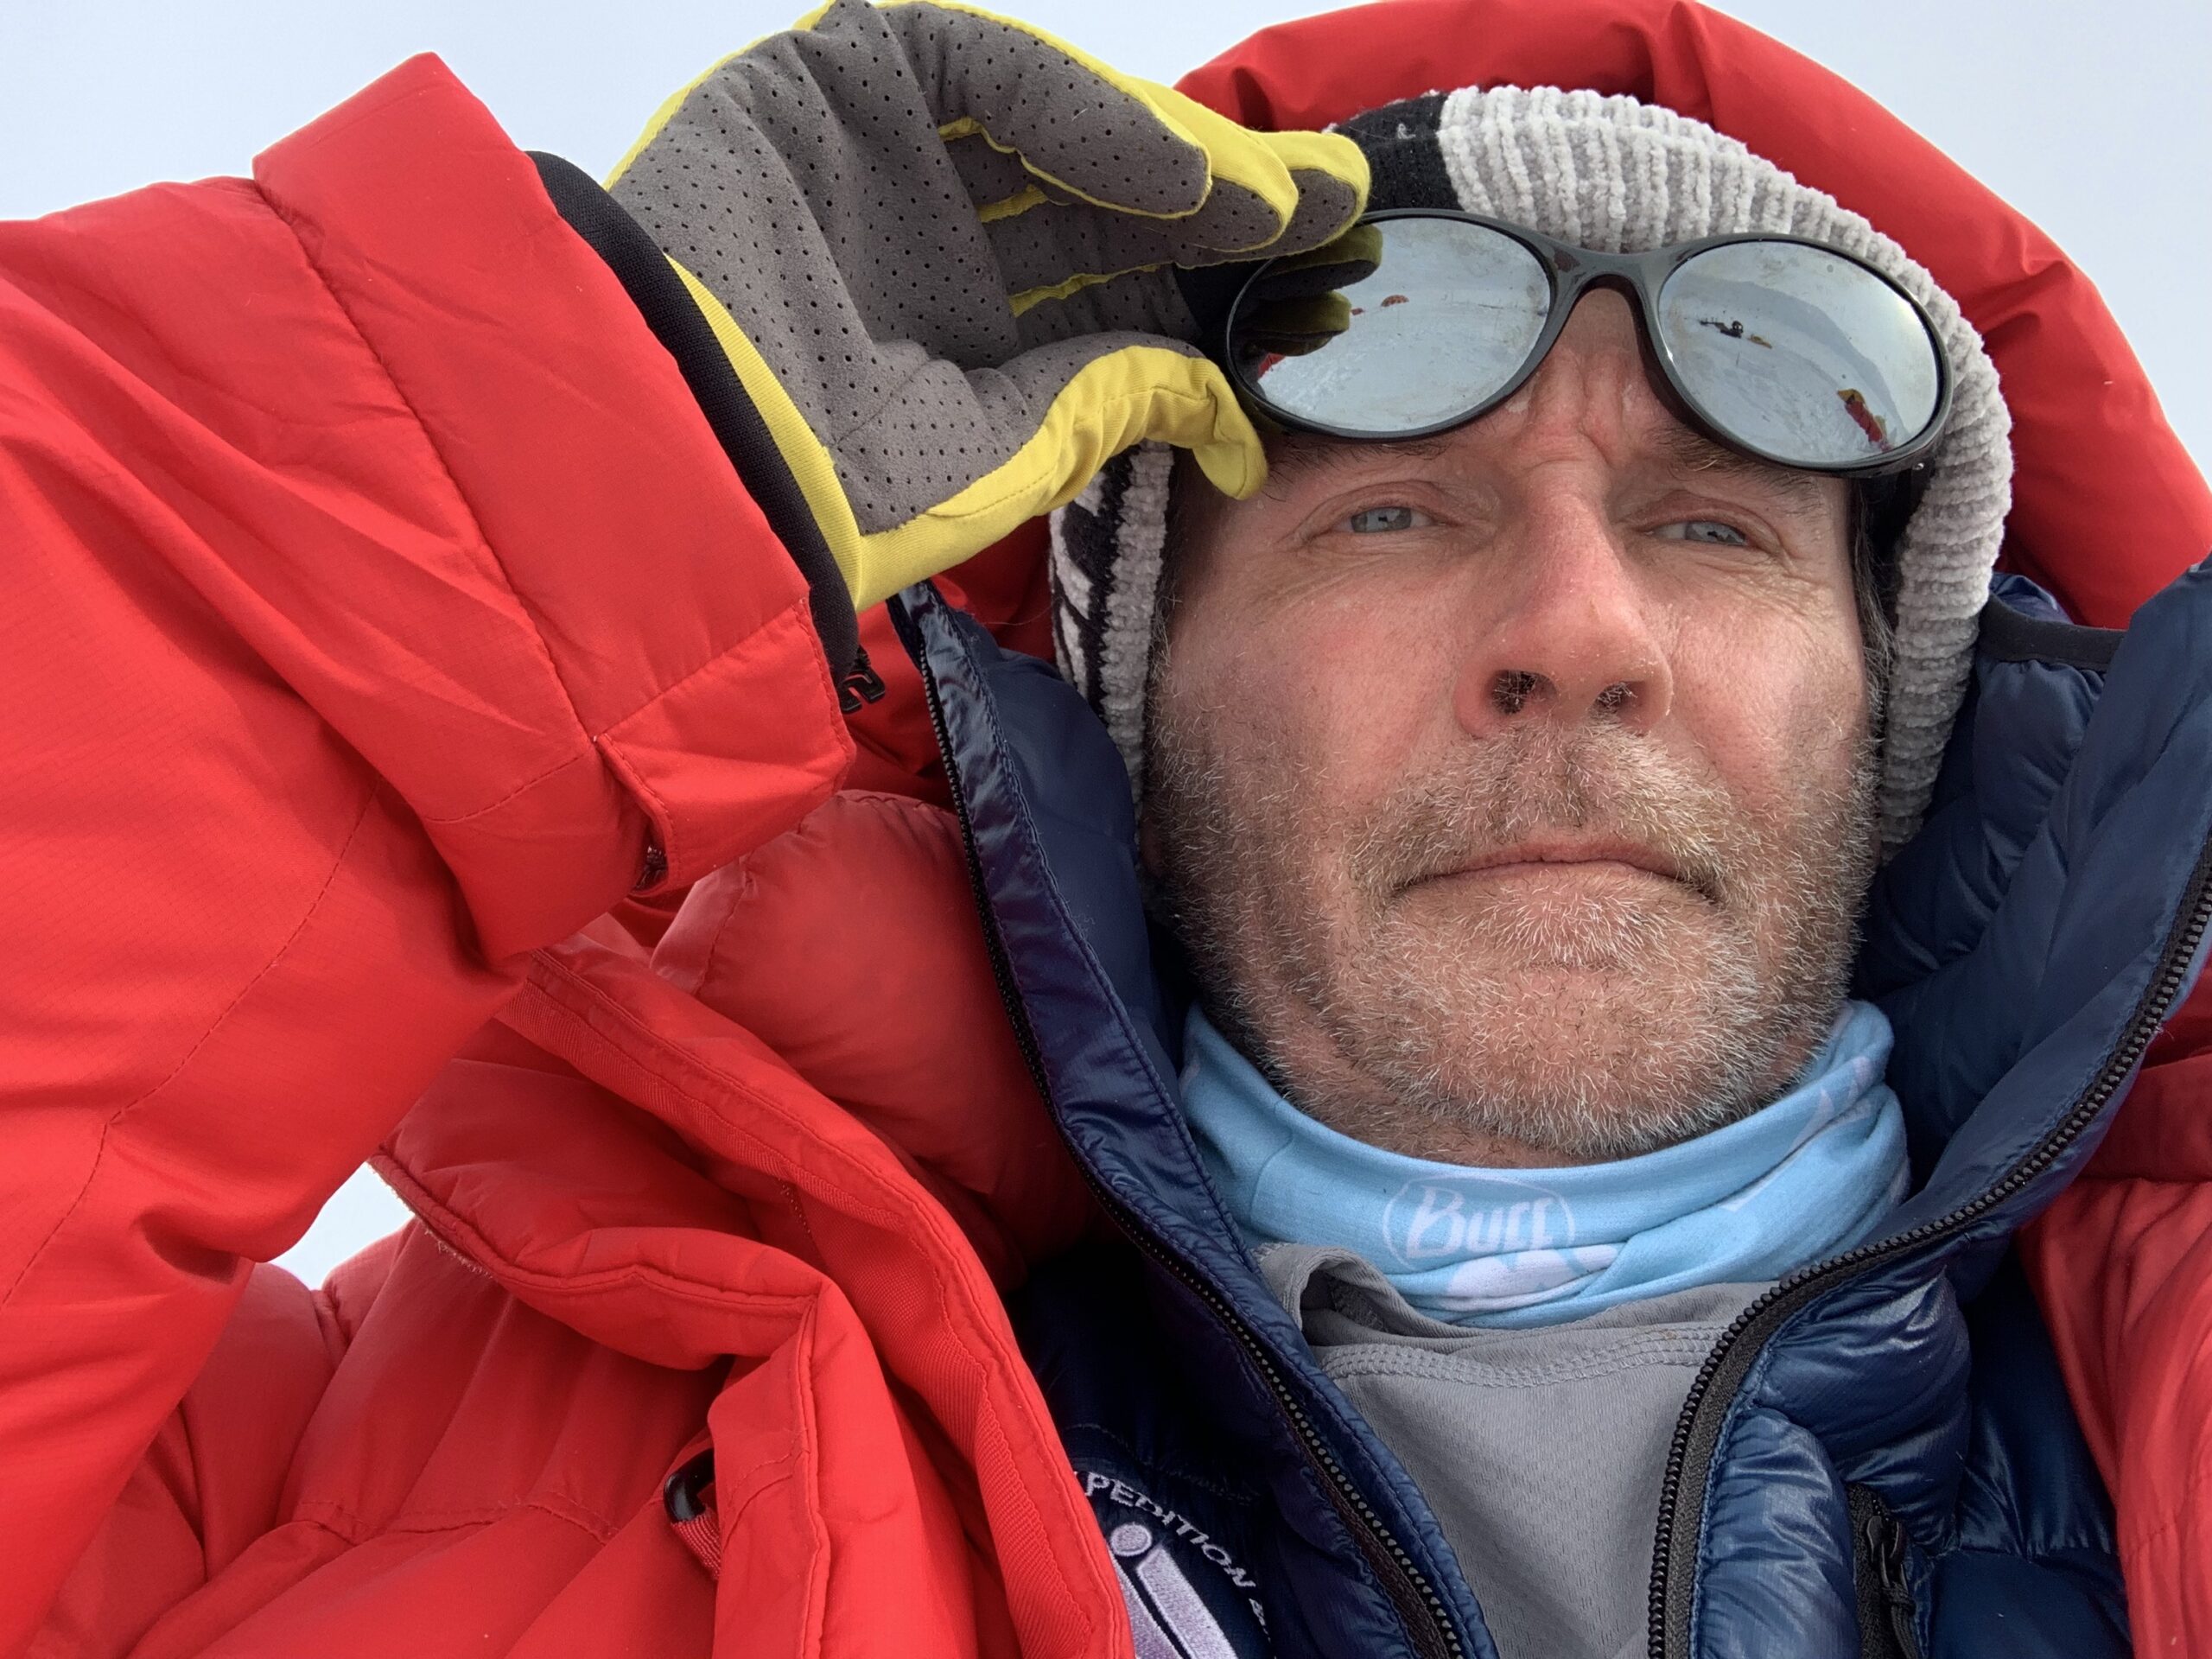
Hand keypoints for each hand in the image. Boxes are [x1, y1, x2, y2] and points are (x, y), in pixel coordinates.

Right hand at [609, 0, 1368, 607]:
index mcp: (957, 334)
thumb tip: (1234, 412)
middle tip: (1336, 213)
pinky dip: (1079, 109)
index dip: (1214, 278)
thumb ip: (1114, 403)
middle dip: (1221, 206)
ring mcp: (880, 155)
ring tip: (1276, 197)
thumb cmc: (824, 486)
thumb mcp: (1004, 451)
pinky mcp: (830, 84)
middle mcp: (926, 239)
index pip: (1112, 282)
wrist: (680, 455)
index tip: (1322, 289)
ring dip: (1171, 154)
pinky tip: (1172, 169)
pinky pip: (976, 67)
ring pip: (1055, 127)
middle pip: (1102, 197)